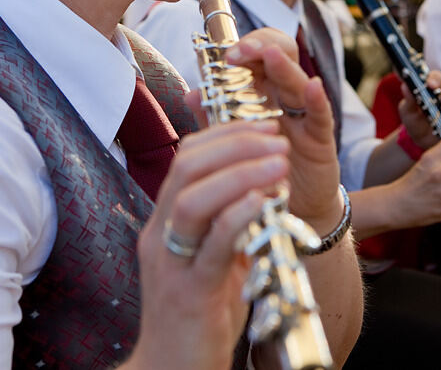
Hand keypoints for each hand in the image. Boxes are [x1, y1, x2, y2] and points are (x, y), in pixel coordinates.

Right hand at [128, 121, 289, 369]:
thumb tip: (260, 187)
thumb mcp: (213, 258)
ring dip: (240, 173)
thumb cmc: (198, 316)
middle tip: (277, 138)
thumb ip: (228, 223)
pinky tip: (266, 201)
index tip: (265, 125)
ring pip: (193, 200)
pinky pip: (211, 246)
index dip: (226, 133)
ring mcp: (171, 264)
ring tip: (280, 162)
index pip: (186, 157)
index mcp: (165, 222)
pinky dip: (239, 215)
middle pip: (186, 167)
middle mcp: (160, 236)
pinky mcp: (189, 294)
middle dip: (236, 143)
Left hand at [223, 28, 341, 231]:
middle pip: (280, 58)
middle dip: (261, 48)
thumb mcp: (232, 142)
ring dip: (284, 67)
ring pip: (297, 83)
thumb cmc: (257, 169)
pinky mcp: (320, 138)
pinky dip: (317, 99)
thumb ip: (215, 117)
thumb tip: (190, 93)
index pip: (257, 57)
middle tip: (240, 51)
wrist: (283, 210)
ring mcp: (304, 116)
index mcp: (262, 93)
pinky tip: (314, 85)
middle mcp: (284, 98)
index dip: (245, 48)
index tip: (226, 54)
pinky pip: (320, 115)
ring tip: (271, 54)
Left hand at [397, 69, 440, 148]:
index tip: (429, 83)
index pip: (432, 77)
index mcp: (428, 89)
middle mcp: (440, 94)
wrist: (422, 142)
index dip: (432, 77)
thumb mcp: (408, 112)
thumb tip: (404, 85)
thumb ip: (408, 100)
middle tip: (436, 88)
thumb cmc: (414, 123)